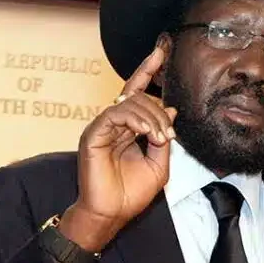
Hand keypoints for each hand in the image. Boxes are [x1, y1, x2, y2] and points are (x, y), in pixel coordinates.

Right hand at [58, 46, 175, 255]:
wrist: (113, 214)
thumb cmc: (132, 192)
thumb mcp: (160, 163)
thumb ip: (163, 135)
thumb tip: (170, 108)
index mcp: (128, 127)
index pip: (138, 90)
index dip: (149, 68)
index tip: (162, 49)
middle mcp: (114, 123)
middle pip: (139, 95)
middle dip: (159, 112)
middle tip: (167, 136)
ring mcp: (102, 127)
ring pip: (130, 101)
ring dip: (151, 118)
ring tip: (159, 138)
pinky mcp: (93, 134)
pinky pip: (116, 113)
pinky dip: (136, 120)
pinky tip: (147, 134)